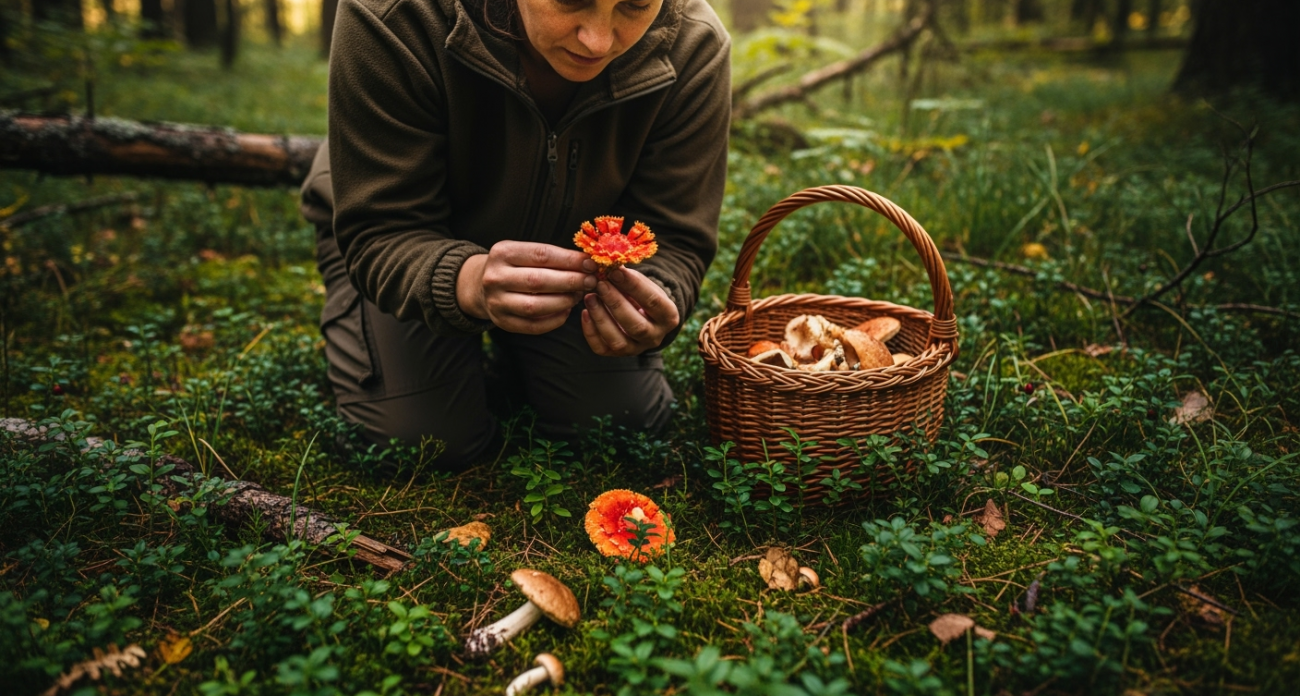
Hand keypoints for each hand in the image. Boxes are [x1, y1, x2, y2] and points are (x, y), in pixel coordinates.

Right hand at [457, 241, 595, 333]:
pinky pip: (534, 325)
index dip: (570, 260)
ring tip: (578, 295)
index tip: (591, 263)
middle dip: (571, 281)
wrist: (481, 286)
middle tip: (591, 281)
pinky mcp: (502, 322)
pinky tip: (566, 311)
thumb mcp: (525, 253)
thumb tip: (588, 264)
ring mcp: (496, 302)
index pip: (542, 256)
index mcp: (502, 253)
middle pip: (539, 281)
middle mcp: (495, 277)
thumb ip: (553, 257)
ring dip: (564, 301)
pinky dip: (555, 320)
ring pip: (536, 306)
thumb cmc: (514, 266)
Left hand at [581, 264, 679, 356]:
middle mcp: (655, 337)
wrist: (642, 314)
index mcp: (668, 317)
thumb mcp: (642, 283)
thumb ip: (628, 278)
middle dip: (615, 303)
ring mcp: (636, 348)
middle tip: (600, 284)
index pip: (653, 302)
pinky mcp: (617, 354)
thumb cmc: (642, 294)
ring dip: (601, 318)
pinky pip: (602, 349)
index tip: (615, 271)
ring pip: (618, 341)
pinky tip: (585, 313)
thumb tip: (608, 265)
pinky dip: (590, 332)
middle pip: (636, 326)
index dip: (633, 286)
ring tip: (589, 297)